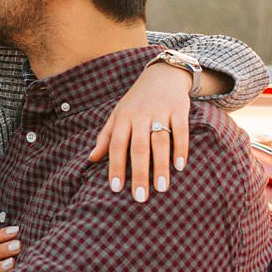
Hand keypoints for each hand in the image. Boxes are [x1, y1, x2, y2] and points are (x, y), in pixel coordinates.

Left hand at [87, 57, 193, 199]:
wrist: (162, 74)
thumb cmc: (136, 101)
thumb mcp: (118, 114)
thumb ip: (106, 137)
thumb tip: (91, 159)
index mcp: (123, 117)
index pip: (117, 144)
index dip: (116, 166)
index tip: (116, 189)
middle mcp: (140, 114)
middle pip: (139, 146)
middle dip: (139, 173)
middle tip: (140, 197)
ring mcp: (161, 111)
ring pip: (160, 140)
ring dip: (161, 165)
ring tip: (161, 188)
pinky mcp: (179, 108)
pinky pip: (180, 130)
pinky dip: (181, 148)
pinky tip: (180, 166)